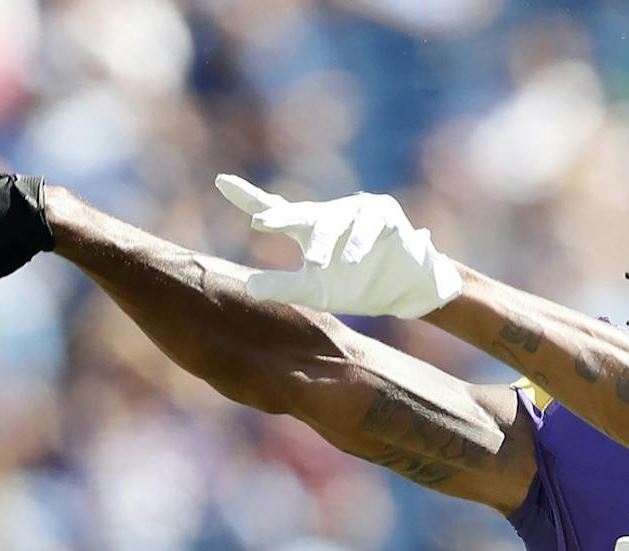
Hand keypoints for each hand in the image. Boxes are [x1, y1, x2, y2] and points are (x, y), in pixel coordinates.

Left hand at [215, 175, 463, 317]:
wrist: (407, 290)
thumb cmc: (360, 286)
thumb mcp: (317, 291)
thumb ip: (285, 287)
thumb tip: (247, 288)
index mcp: (309, 228)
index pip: (274, 209)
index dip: (247, 195)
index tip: (220, 181)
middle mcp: (329, 215)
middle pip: (300, 212)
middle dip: (281, 216)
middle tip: (261, 223)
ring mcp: (358, 211)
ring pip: (334, 221)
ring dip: (325, 241)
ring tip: (317, 263)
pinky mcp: (385, 214)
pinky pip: (369, 224)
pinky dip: (360, 242)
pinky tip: (354, 259)